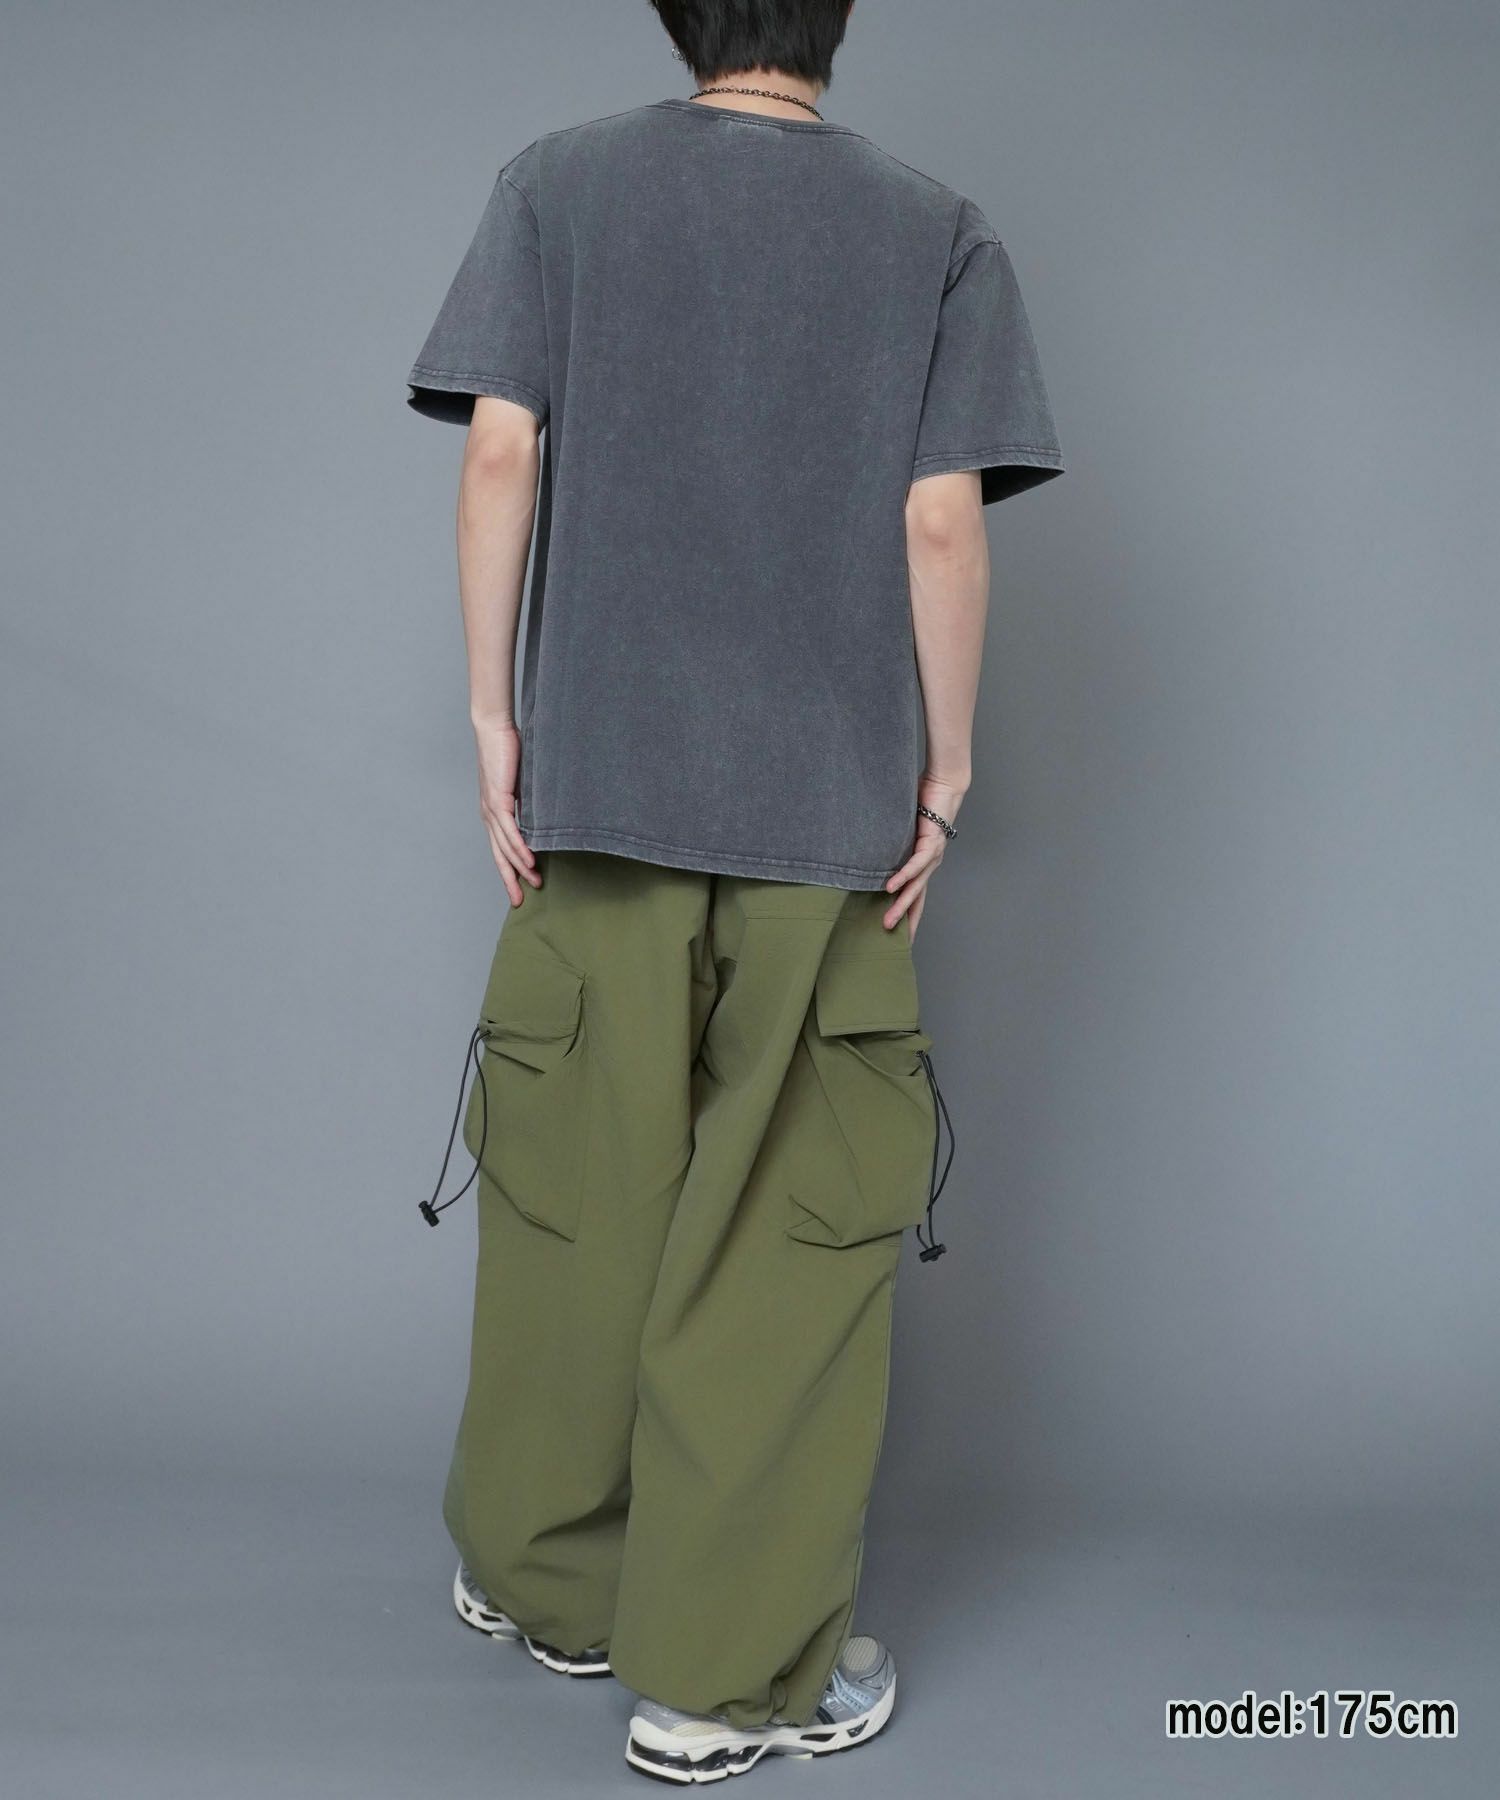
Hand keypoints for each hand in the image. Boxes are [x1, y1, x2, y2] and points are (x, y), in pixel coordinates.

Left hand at [473, 718, 540, 905]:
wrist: (494, 728)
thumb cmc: (507, 749)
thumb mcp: (522, 781)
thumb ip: (529, 800)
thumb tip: (544, 813)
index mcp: (493, 812)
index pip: (500, 848)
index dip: (508, 869)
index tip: (519, 887)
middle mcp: (489, 814)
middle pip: (499, 855)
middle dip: (509, 879)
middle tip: (520, 900)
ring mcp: (491, 809)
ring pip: (506, 847)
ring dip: (520, 867)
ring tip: (534, 882)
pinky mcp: (498, 800)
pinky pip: (510, 831)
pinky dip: (520, 848)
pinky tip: (530, 861)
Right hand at [882, 774, 963, 941]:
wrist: (944, 785)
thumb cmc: (923, 803)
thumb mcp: (903, 829)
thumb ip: (892, 841)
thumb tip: (871, 850)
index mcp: (923, 864)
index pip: (916, 896)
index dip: (910, 917)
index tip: (903, 939)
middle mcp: (929, 864)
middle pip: (917, 899)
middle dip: (905, 921)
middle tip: (893, 942)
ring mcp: (931, 856)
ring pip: (915, 887)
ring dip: (900, 905)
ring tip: (887, 921)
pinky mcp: (930, 843)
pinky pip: (914, 864)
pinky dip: (902, 877)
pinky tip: (890, 888)